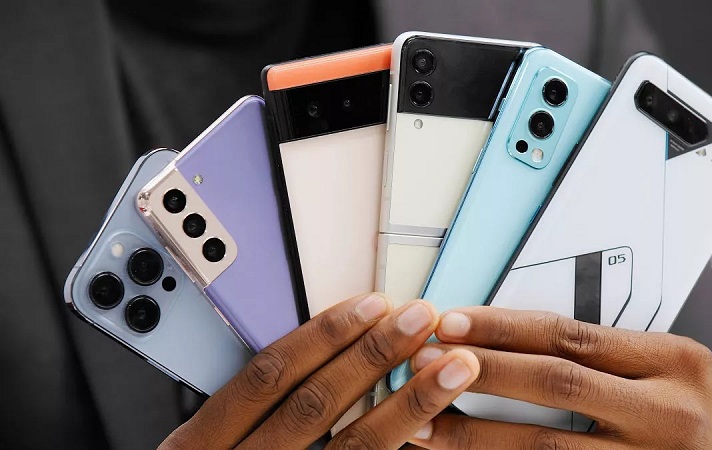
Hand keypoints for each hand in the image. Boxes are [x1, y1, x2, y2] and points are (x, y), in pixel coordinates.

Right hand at [158, 293, 479, 449]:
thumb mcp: (214, 444)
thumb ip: (255, 405)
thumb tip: (325, 346)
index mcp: (206, 442)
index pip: (269, 374)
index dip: (323, 334)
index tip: (370, 305)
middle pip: (314, 402)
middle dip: (372, 354)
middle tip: (418, 319)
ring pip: (353, 444)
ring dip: (408, 400)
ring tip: (450, 365)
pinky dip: (402, 439)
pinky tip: (436, 422)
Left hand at [408, 307, 711, 449]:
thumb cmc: (694, 414)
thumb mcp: (668, 370)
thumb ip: (605, 354)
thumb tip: (507, 338)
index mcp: (673, 362)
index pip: (572, 334)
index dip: (503, 328)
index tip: (451, 322)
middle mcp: (665, 412)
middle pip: (554, 383)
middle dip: (481, 371)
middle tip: (423, 362)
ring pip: (545, 447)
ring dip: (476, 435)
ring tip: (424, 424)